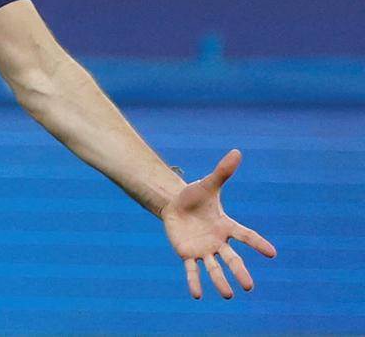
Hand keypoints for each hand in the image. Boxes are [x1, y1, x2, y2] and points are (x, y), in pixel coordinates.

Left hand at [161, 149, 276, 298]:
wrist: (175, 205)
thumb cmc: (195, 196)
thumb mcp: (208, 184)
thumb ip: (222, 172)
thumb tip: (236, 151)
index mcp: (226, 226)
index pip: (245, 235)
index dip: (258, 243)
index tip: (272, 253)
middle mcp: (217, 241)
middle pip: (231, 259)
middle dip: (240, 272)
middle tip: (249, 286)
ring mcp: (203, 249)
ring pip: (214, 268)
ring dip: (220, 282)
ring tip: (229, 296)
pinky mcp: (187, 254)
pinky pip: (191, 270)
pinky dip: (194, 282)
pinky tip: (196, 295)